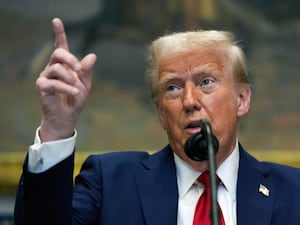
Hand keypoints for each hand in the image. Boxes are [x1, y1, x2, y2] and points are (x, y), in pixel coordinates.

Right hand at [36, 18, 96, 141]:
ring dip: (70, 78)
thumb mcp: (85, 84)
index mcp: (64, 65)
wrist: (68, 116)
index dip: (59, 33)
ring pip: (56, 68)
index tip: (56, 20)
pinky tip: (75, 93)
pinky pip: (53, 83)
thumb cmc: (75, 99)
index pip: (60, 46)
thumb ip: (87, 71)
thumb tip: (92, 55)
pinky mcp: (42, 87)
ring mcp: (46, 77)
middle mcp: (53, 68)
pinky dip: (66, 88)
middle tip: (79, 69)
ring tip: (77, 88)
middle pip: (58, 54)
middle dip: (70, 59)